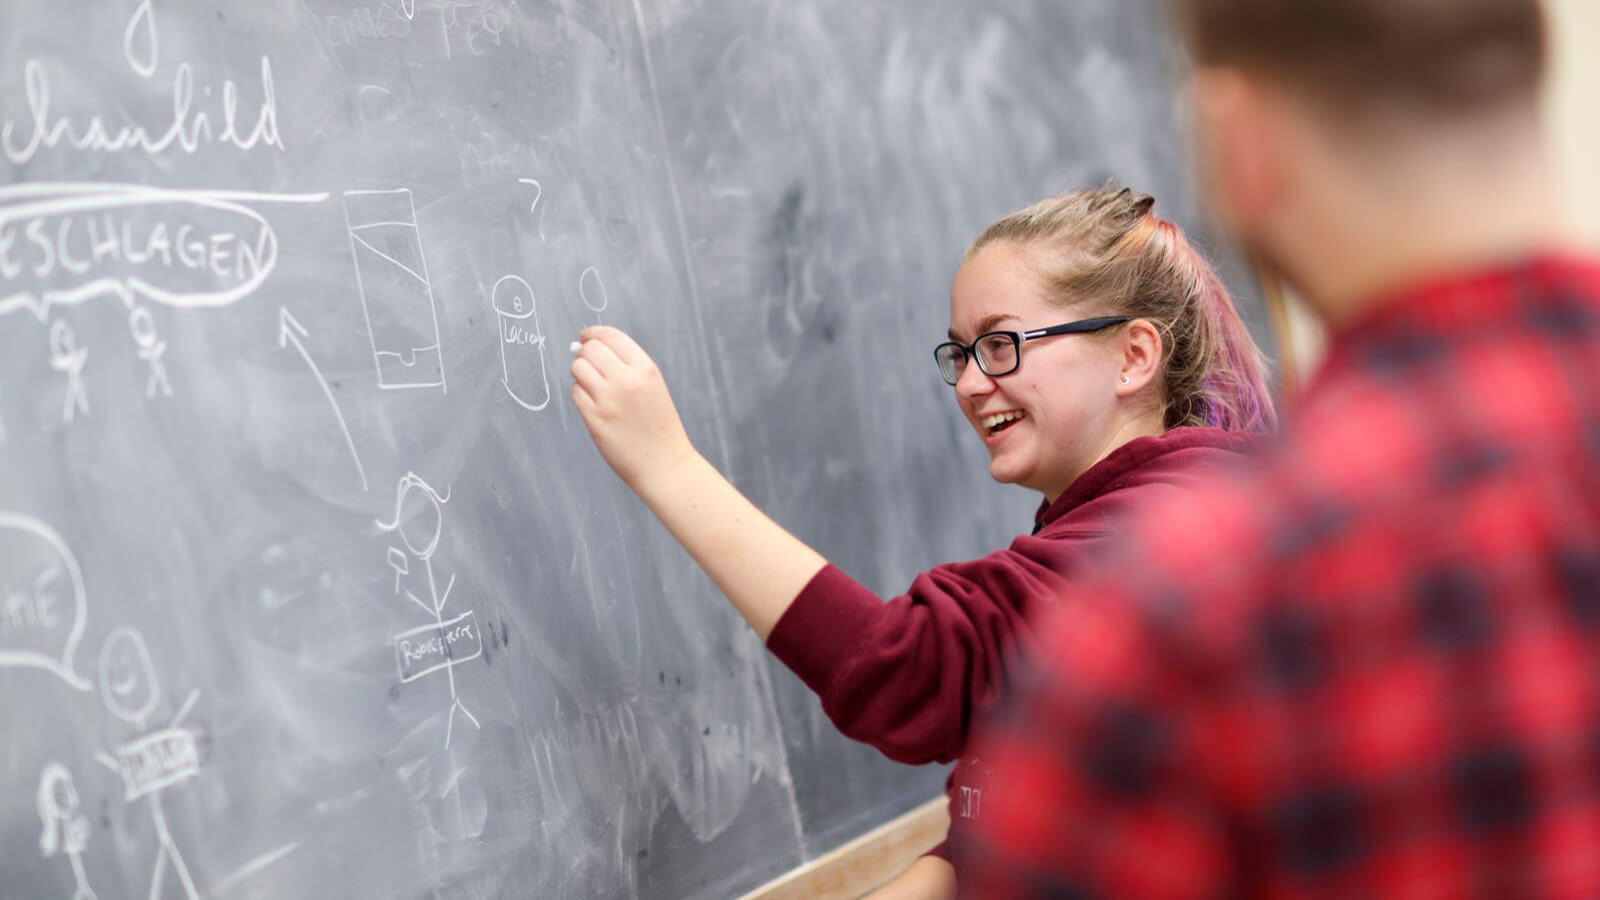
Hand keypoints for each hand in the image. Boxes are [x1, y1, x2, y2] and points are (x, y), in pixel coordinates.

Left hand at [570, 326, 698, 489]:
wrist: (665, 463)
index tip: (585, 337)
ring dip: (580, 374)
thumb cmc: (659, 426)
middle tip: (588, 364)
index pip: (610, 336)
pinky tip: (593, 404)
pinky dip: (580, 394)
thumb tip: (586, 346)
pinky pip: (575, 393)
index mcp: (645, 369)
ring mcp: (609, 400)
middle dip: (585, 353)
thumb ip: (626, 365)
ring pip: (578, 369)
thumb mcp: (653, 385)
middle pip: (590, 350)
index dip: (593, 333)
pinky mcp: (595, 419)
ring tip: (593, 386)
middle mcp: (627, 381)